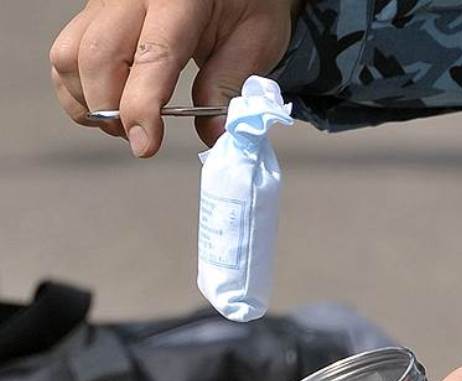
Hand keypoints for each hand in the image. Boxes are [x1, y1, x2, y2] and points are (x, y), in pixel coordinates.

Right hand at [49, 0, 302, 156]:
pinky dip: (76, 91)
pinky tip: (108, 105)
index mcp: (179, 0)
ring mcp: (105, 4)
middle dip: (112, 110)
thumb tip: (215, 136)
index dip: (142, 106)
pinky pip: (65, 56)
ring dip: (89, 102)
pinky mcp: (92, 15)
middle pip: (98, 58)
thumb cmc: (244, 5)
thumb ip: (230, 85)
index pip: (152, 56)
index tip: (144, 145)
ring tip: (126, 123)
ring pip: (70, 57)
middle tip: (140, 138)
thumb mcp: (256, 41)